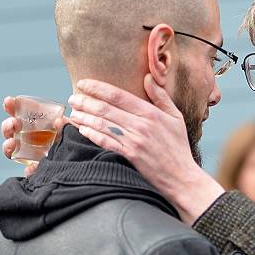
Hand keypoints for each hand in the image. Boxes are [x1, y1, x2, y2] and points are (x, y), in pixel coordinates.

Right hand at [1, 96, 66, 176]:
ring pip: (11, 150)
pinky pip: (29, 172)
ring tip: (12, 142)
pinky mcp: (37, 169)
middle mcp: (28, 138)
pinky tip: (31, 168)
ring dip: (8, 145)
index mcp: (35, 124)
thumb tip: (60, 121)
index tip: (9, 100)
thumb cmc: (74, 137)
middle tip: (13, 123)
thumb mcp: (73, 128)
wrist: (83, 156)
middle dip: (7, 126)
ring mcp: (30, 154)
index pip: (19, 114)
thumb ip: (67, 125)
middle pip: (10, 132)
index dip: (12, 107)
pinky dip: (29, 171)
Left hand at [68, 75, 223, 223]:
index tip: (83, 83)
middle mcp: (140, 125)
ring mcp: (134, 141)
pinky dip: (91, 135)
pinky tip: (82, 130)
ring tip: (73, 113)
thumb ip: (161, 96)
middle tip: (73, 98)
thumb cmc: (178, 146)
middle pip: (105, 109)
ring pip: (102, 125)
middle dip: (85, 101)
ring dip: (84, 118)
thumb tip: (147, 77)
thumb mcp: (176, 117)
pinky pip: (105, 142)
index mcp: (151, 113)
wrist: (182, 177)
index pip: (118, 95)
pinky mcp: (130, 156)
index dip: (97, 88)